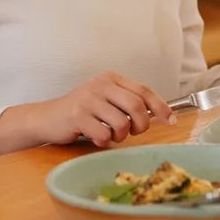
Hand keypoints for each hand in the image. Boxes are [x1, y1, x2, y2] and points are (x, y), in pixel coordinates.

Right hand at [37, 72, 175, 148]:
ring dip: (120, 136)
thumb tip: (159, 114)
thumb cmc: (82, 112)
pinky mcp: (77, 115)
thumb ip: (128, 103)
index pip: (144, 90)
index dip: (161, 107)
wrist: (48, 117)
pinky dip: (104, 141)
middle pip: (137, 106)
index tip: (171, 121)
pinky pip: (103, 134)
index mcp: (112, 78)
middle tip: (135, 132)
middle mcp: (101, 85)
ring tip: (110, 135)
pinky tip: (95, 137)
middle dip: (141, 125)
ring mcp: (88, 99)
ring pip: (121, 123)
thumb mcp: (106, 100)